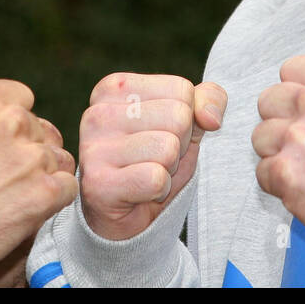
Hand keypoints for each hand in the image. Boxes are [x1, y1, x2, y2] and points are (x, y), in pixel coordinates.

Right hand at [0, 79, 75, 285]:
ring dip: (43, 173)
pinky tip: (29, 208)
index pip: (22, 98)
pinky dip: (54, 198)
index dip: (14, 123)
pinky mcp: (47, 190)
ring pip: (58, 156)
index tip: (3, 143)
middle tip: (4, 175)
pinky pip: (68, 185)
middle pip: (41, 128)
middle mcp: (12, 120)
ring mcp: (32, 156)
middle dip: (28, 149)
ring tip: (14, 194)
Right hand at [78, 73, 226, 240]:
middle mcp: (97, 112)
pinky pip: (156, 178)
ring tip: (146, 173)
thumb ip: (208, 100)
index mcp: (114, 87)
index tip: (160, 133)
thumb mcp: (188, 123)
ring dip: (168, 168)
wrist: (128, 217)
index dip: (185, 119)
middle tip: (154, 159)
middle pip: (178, 116)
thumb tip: (211, 118)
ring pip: (168, 148)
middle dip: (179, 144)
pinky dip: (159, 190)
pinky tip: (140, 192)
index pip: (181, 90)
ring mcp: (93, 147)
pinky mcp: (97, 183)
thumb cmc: (156, 160)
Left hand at [253, 55, 304, 254]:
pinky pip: (262, 171)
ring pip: (260, 136)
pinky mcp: (286, 170)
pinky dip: (279, 184)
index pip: (290, 70)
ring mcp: (300, 134)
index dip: (298, 95)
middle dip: (282, 122)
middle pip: (269, 99)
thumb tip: (296, 87)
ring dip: (279, 154)